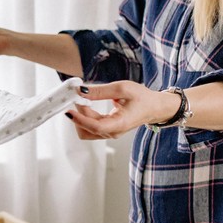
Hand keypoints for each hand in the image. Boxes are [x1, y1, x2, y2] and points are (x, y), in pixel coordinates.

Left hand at [65, 82, 180, 139]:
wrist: (154, 107)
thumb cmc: (143, 98)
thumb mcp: (123, 88)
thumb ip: (100, 91)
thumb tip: (81, 91)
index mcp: (120, 124)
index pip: (95, 127)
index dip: (80, 119)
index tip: (69, 110)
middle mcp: (113, 132)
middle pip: (87, 129)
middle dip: (78, 114)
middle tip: (76, 97)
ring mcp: (109, 133)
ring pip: (86, 129)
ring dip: (81, 116)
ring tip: (83, 99)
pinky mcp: (106, 130)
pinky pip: (90, 126)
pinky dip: (85, 116)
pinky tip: (86, 103)